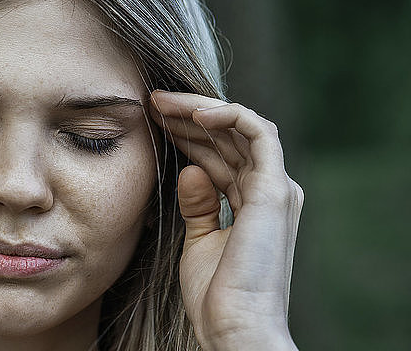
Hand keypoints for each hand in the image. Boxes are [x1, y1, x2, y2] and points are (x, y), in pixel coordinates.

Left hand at [148, 90, 302, 349]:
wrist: (233, 327)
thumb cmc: (217, 294)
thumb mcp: (199, 240)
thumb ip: (198, 204)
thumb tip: (190, 170)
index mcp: (252, 203)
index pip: (220, 154)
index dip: (188, 133)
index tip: (155, 121)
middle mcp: (267, 190)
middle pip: (228, 137)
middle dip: (189, 116)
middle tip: (154, 102)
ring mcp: (275, 188)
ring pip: (240, 127)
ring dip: (201, 110)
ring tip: (163, 103)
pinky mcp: (275, 189)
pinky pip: (258, 133)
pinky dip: (229, 116)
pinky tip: (195, 113)